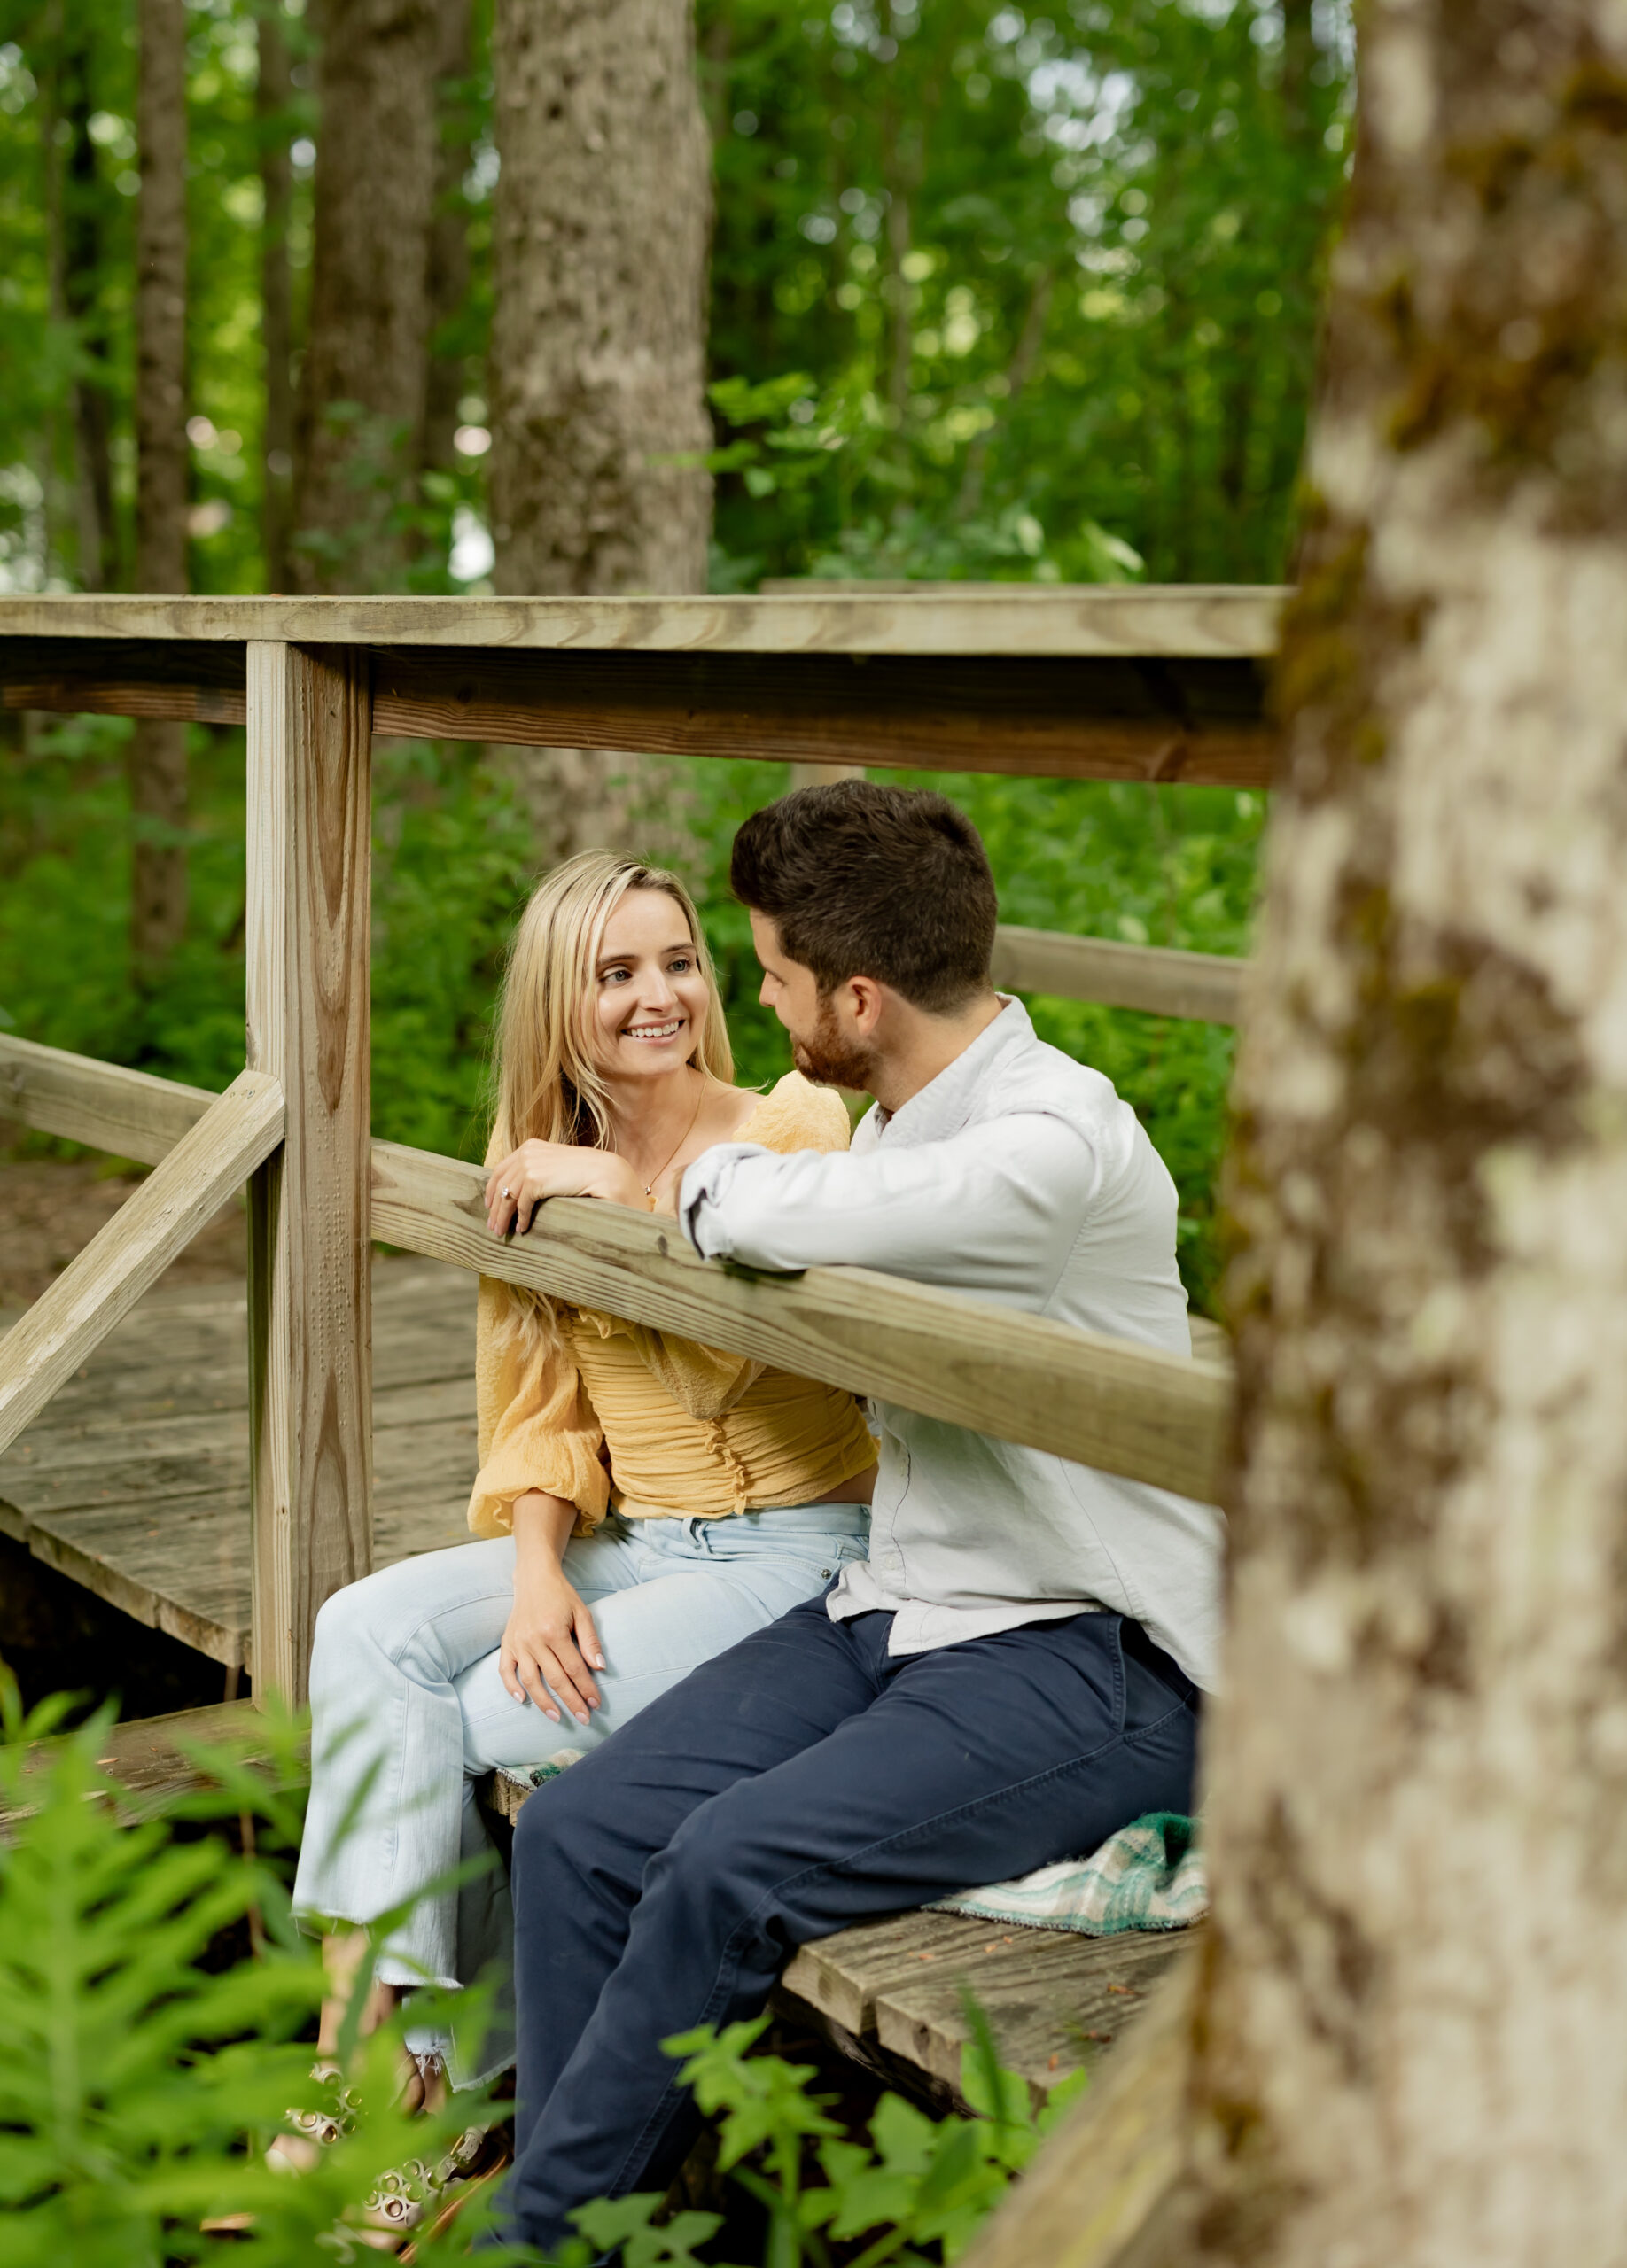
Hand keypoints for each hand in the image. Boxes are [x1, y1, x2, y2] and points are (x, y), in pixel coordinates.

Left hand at [485, 1140, 643, 1235]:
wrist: (605, 1171)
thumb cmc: (586, 1171)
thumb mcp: (557, 1166)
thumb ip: (540, 1170)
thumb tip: (522, 1190)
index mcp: (530, 1146)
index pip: (501, 1169)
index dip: (492, 1188)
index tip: (490, 1204)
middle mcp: (526, 1153)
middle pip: (500, 1183)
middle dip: (495, 1207)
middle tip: (492, 1225)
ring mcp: (529, 1165)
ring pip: (507, 1196)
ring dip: (503, 1216)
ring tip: (502, 1231)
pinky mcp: (535, 1179)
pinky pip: (521, 1204)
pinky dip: (520, 1218)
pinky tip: (522, 1228)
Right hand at [500, 1564, 605, 1725]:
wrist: (534, 1578)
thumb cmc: (561, 1596)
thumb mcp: (582, 1613)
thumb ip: (590, 1641)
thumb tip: (599, 1667)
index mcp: (554, 1632)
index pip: (574, 1669)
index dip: (586, 1688)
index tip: (596, 1703)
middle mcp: (533, 1640)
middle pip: (555, 1679)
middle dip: (571, 1701)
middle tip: (584, 1718)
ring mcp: (517, 1643)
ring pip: (530, 1680)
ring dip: (544, 1702)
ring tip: (557, 1717)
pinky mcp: (506, 1643)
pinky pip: (505, 1670)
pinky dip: (511, 1687)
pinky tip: (522, 1700)